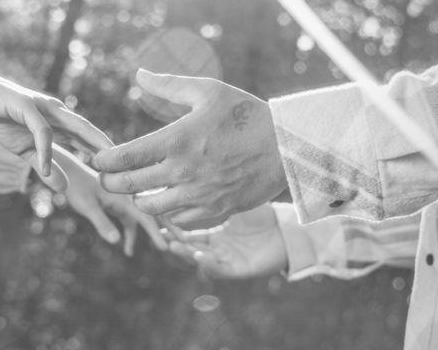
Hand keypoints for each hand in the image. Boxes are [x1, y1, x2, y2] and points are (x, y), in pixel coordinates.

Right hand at [0, 42, 112, 189]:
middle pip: (90, 131)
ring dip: (90, 145)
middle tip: (129, 167)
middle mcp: (57, 112)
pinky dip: (46, 150)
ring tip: (104, 165)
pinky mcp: (25, 106)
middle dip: (109, 149)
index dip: (106, 154)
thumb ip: (45, 168)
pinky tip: (49, 168)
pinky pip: (41, 131)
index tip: (124, 172)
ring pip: (73, 127)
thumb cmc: (3, 118)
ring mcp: (43, 108)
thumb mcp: (25, 150)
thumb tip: (64, 190)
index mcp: (60, 122)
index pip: (89, 139)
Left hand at [54, 146, 166, 254]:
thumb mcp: (86, 206)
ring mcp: (124, 200)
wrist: (64, 170)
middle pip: (153, 213)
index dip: (160, 230)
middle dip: (168, 228)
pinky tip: (127, 251)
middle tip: (184, 242)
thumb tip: (116, 242)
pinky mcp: (116, 204)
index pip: (148, 214)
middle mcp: (128, 196)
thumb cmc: (74, 186)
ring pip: (144, 217)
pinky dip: (131, 234)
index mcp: (125, 194)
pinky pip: (130, 220)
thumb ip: (101, 222)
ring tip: (164, 247)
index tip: (170, 244)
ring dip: (152, 231)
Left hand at [92, 69, 286, 226]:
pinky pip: (177, 220)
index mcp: (178, 140)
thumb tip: (139, 74)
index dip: (104, 160)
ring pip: (150, 207)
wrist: (287, 148)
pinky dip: (166, 212)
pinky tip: (166, 200)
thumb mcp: (209, 91)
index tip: (97, 159)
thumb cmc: (246, 114)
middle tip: (106, 177)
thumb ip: (169, 85)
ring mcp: (199, 196)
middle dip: (111, 182)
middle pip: (130, 185)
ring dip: (138, 198)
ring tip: (137, 188)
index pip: (126, 156)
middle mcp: (184, 172)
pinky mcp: (214, 212)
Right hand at [166, 204, 286, 278]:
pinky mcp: (239, 270)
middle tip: (159, 233)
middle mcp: (218, 249)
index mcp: (215, 235)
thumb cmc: (264, 216)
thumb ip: (216, 196)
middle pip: (190, 247)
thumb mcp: (236, 203)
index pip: (189, 233)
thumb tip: (197, 176)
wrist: (289, 232)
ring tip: (172, 246)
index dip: (173, 229)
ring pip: (201, 259)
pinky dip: (209, 264)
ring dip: (186, 254)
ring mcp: (227, 260)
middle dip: (174, 241)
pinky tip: (199, 255)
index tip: (157, 220)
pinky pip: (220, 269)